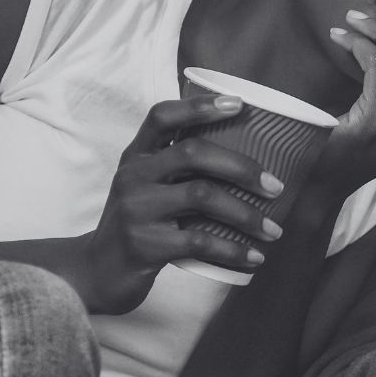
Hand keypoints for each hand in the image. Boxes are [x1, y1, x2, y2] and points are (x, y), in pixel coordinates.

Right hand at [75, 95, 285, 312]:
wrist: (100, 272)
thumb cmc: (139, 225)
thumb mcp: (148, 189)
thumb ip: (178, 171)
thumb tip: (247, 160)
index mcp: (136, 156)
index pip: (162, 116)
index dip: (200, 106)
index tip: (239, 104)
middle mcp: (133, 176)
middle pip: (193, 153)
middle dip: (242, 167)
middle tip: (276, 187)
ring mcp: (136, 209)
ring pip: (203, 196)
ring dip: (246, 214)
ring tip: (273, 230)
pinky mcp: (144, 244)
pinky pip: (199, 241)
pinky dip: (233, 249)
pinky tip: (253, 257)